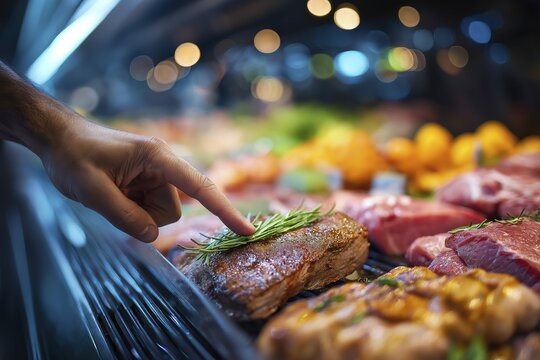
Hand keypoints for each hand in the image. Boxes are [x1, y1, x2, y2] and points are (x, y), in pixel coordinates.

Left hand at [41, 116, 255, 241]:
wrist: (59, 140)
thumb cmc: (74, 157)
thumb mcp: (93, 190)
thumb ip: (126, 217)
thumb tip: (154, 235)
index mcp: (158, 157)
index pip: (200, 186)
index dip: (225, 210)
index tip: (247, 230)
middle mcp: (163, 166)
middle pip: (172, 210)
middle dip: (146, 216)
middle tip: (113, 200)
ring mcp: (155, 175)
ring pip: (160, 214)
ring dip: (137, 214)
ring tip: (111, 194)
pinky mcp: (147, 184)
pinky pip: (149, 211)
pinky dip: (132, 211)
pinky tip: (114, 194)